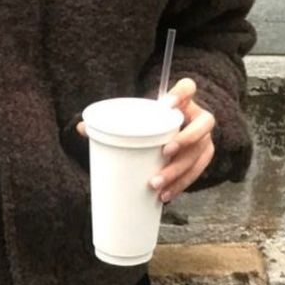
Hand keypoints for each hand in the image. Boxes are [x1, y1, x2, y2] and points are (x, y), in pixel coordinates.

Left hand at [76, 77, 216, 201]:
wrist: (171, 135)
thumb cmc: (152, 125)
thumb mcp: (138, 120)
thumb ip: (112, 122)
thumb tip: (81, 128)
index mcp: (183, 101)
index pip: (189, 88)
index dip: (181, 94)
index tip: (166, 104)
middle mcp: (199, 117)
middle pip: (201, 126)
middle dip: (185, 140)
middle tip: (164, 153)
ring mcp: (204, 139)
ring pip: (199, 154)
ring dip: (179, 171)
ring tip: (157, 184)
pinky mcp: (202, 158)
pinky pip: (197, 173)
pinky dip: (181, 185)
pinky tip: (166, 196)